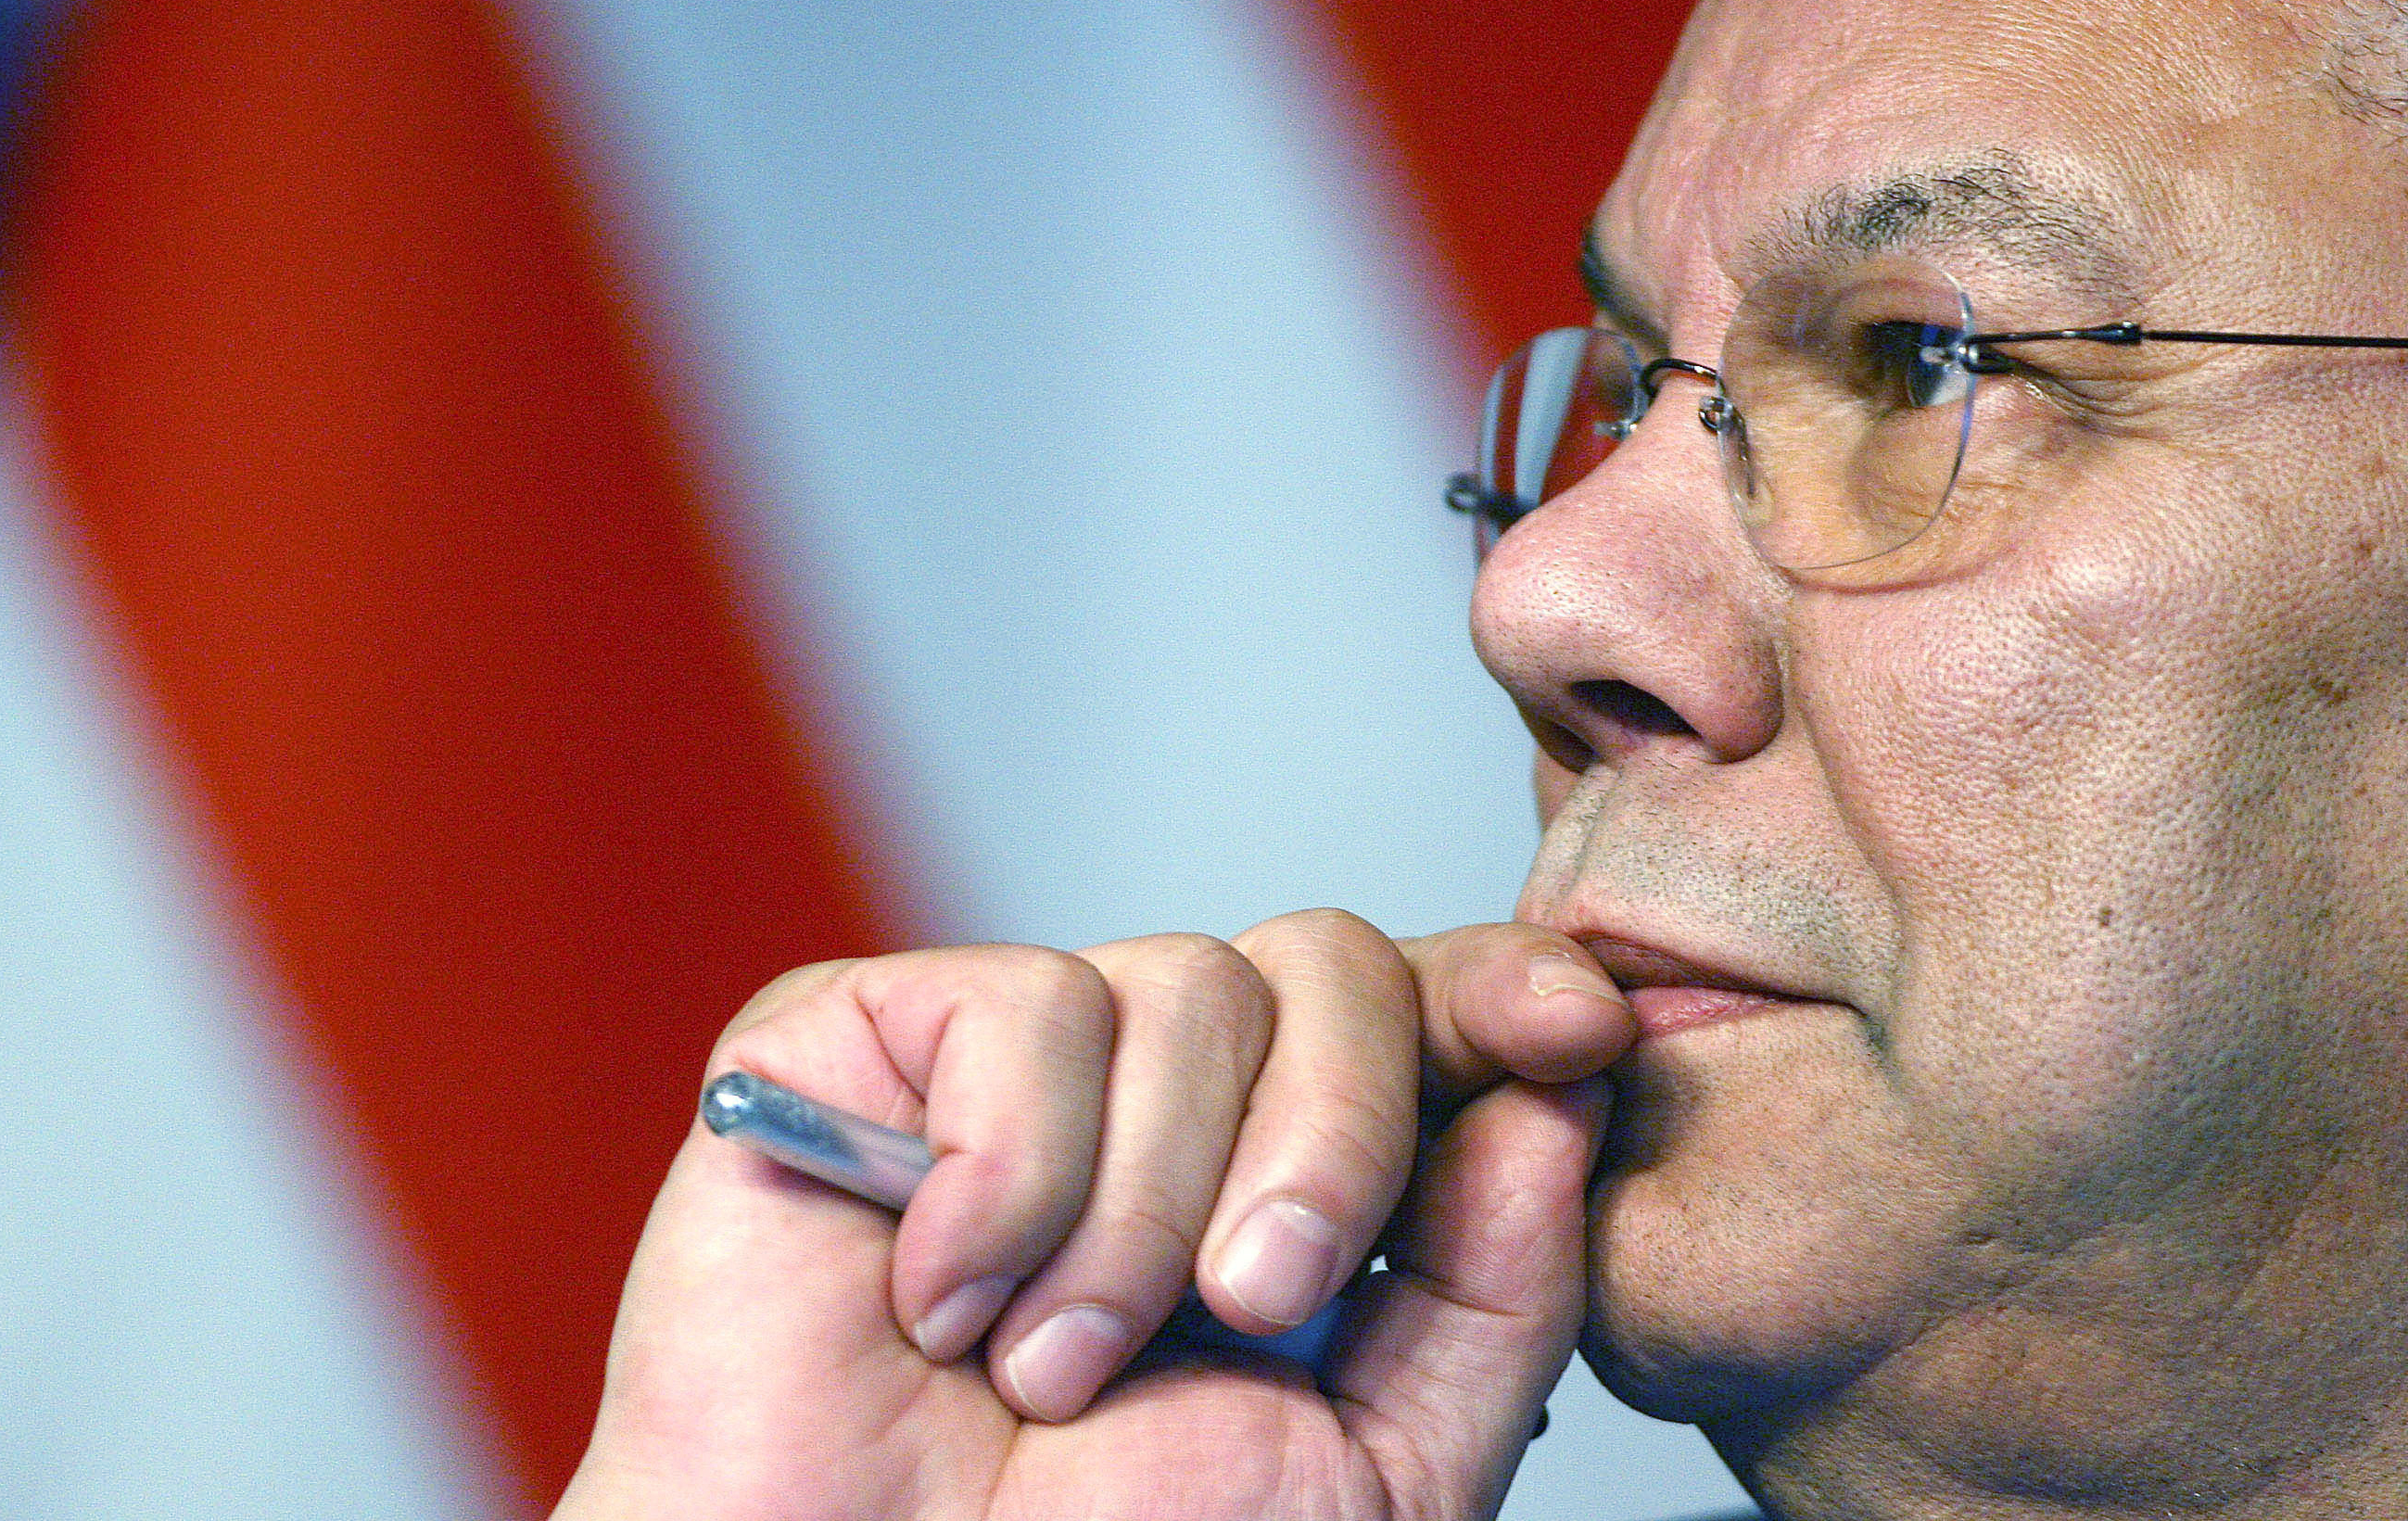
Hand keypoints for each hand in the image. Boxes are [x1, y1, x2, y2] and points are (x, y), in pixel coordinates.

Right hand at [556, 912, 1636, 1520]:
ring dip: (1137, 1214)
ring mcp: (1004, 1067)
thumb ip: (1486, 1293)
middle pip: (1321, 961)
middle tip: (1253, 1306)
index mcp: (1288, 1182)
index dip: (1504, 987)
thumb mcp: (1374, 1473)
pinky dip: (1000, 1173)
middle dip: (1330, 1133)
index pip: (1421, 1008)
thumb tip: (1554, 1095)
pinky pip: (1009, 1006)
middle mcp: (1158, 1104)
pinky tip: (943, 1299)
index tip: (1577, 1029)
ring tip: (1051, 1370)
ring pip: (1174, 984)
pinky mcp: (853, 1046)